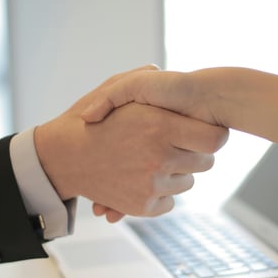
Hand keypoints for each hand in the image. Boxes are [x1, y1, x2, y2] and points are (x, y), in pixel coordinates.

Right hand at [35, 69, 228, 221]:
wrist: (62, 157)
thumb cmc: (88, 119)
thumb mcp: (114, 88)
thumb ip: (142, 78)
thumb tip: (161, 71)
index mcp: (159, 126)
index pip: (215, 139)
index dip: (213, 135)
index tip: (203, 132)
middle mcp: (159, 157)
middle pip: (205, 163)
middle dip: (193, 154)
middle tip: (176, 146)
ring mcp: (151, 184)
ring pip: (187, 183)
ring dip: (176, 174)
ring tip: (152, 161)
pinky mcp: (142, 206)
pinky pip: (169, 202)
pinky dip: (161, 194)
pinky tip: (144, 180)